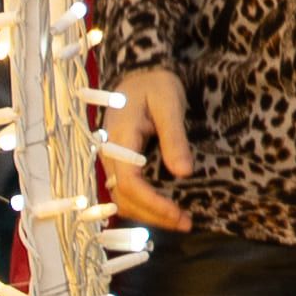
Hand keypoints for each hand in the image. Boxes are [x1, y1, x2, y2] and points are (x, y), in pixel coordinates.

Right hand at [96, 63, 196, 231]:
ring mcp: (113, 159)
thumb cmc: (155, 84)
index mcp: (118, 139)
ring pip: (122, 198)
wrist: (141, 72)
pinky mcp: (120, 162)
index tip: (178, 213)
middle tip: (186, 223)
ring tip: (180, 220)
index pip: (128, 182)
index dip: (152, 203)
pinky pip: (127, 190)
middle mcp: (109, 154)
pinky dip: (144, 204)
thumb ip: (174, 138)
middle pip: (123, 197)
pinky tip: (166, 208)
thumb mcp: (169, 105)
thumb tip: (184, 173)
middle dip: (153, 215)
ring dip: (148, 214)